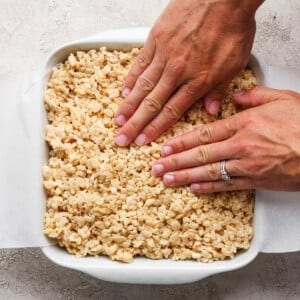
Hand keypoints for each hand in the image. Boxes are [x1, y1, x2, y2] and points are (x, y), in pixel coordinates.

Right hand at [115, 0, 262, 146]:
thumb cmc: (232, 27)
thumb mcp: (235, 64)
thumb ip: (219, 89)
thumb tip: (211, 111)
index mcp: (197, 81)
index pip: (171, 112)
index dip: (155, 129)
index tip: (142, 141)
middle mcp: (177, 72)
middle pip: (152, 104)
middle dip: (135, 125)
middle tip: (121, 139)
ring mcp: (164, 55)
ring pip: (142, 86)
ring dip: (128, 106)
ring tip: (117, 121)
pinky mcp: (156, 38)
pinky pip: (140, 63)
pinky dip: (130, 79)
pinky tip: (123, 92)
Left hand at [152, 86, 299, 192]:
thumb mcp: (282, 99)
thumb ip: (255, 95)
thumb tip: (236, 96)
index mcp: (244, 124)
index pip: (204, 134)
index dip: (181, 142)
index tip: (165, 147)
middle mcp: (240, 146)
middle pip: (200, 155)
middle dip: (175, 161)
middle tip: (156, 167)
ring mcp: (247, 166)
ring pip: (208, 172)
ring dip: (184, 176)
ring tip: (166, 180)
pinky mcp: (256, 181)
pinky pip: (227, 186)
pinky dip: (208, 188)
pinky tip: (192, 188)